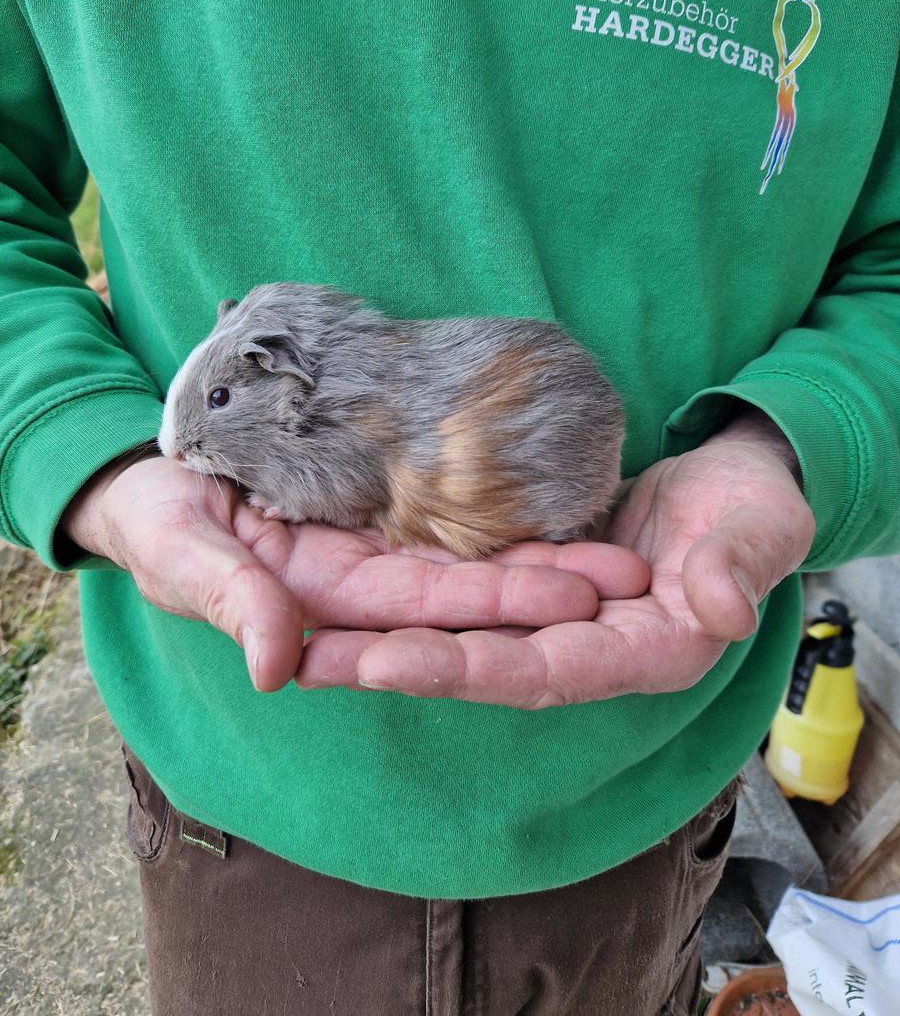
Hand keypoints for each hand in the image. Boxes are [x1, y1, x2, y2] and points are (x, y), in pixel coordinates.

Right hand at [61, 455, 649, 691]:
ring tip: (621, 543)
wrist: (141, 473)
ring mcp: (370, 539)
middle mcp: (361, 582)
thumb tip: (279, 669)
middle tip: (629, 572)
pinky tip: (557, 496)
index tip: (572, 600)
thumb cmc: (150, 518)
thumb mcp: (179, 552)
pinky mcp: (373, 495)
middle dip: (545, 581)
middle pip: (466, 586)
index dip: (494, 604)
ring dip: (540, 547)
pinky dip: (496, 502)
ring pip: (466, 546)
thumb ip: (230, 602)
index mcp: (322, 603)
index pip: (422, 610)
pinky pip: (441, 500)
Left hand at [296, 410, 814, 705]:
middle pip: (479, 662)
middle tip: (302, 659)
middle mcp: (584, 645)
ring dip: (379, 634)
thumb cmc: (755, 506)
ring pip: (460, 630)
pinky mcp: (531, 578)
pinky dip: (408, 592)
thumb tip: (719, 609)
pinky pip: (464, 588)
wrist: (734, 477)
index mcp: (642, 651)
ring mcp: (553, 614)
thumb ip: (738, 566)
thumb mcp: (759, 527)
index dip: (465, 669)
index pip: (543, 670)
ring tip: (296, 632)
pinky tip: (345, 587)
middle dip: (391, 662)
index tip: (383, 662)